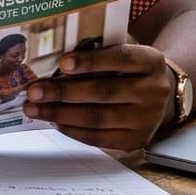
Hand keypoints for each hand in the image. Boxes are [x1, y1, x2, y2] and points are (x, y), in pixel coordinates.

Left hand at [23, 43, 173, 151]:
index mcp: (151, 61)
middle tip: (34, 91)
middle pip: (104, 91)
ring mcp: (147, 119)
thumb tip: (55, 66)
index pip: (120, 58)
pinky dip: (73, 130)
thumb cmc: (131, 70)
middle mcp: (154, 91)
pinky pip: (100, 138)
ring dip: (60, 114)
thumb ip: (99, 55)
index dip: (90, 61)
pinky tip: (55, 121)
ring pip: (98, 118)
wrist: (161, 95)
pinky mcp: (136, 139)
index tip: (63, 63)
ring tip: (35, 109)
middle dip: (63, 92)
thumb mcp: (125, 55)